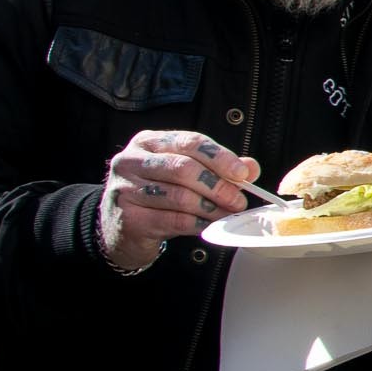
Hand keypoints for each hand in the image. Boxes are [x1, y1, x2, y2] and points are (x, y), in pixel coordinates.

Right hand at [100, 131, 257, 271]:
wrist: (120, 229)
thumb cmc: (157, 195)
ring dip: (211, 207)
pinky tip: (209, 225)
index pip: (190, 142)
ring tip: (227, 214)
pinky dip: (198, 224)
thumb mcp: (185, 175)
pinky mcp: (128, 218)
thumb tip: (251, 167)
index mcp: (149, 142)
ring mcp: (126, 190)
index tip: (242, 173)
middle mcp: (131, 161)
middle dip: (217, 185)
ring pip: (179, 196)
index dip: (220, 157)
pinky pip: (173, 220)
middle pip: (183, 168)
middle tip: (238, 200)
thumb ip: (217, 167)